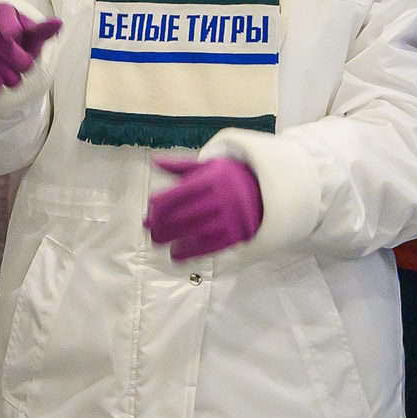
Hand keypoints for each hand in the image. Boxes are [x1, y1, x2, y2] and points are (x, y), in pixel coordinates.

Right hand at [0, 1, 61, 93]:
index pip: (6, 21)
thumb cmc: (9, 34)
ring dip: (9, 77)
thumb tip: (58, 24)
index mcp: (0, 11)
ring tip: (13, 77)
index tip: (12, 36)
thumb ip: (40, 31)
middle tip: (24, 67)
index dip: (10, 30)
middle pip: (7, 49)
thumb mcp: (25, 30)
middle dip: (21, 64)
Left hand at [145, 155, 263, 261]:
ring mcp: (232, 217)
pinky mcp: (239, 234)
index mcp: (213, 178)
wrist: (267, 191)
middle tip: (150, 232)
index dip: (160, 205)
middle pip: (185, 214)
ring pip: (197, 231)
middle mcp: (223, 197)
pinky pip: (212, 246)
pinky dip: (192, 252)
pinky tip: (177, 255)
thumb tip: (154, 161)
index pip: (179, 193)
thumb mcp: (209, 166)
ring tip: (158, 243)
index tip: (149, 213)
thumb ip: (181, 165)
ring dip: (174, 240)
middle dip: (162, 225)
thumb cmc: (229, 177)